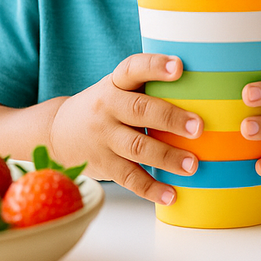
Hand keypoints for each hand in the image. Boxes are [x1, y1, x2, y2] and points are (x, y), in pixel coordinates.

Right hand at [47, 53, 203, 203]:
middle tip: (198, 127)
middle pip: (140, 110)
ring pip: (137, 147)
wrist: (56, 133)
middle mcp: (107, 108)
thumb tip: (205, 90)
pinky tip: (171, 194)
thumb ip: (149, 87)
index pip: (133, 68)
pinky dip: (150, 188)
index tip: (179, 66)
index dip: (155, 66)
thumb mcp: (118, 88)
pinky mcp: (103, 164)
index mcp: (115, 83)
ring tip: (192, 165)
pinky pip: (129, 177)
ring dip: (167, 157)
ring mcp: (103, 138)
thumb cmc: (106, 107)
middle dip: (171, 119)